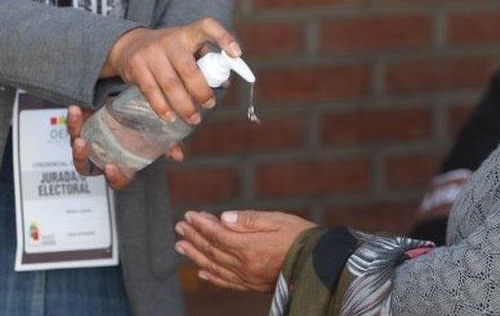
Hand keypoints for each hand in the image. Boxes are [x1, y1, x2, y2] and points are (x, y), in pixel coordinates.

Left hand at [67, 104, 187, 189]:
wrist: (129, 106)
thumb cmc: (143, 126)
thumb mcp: (155, 136)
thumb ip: (167, 146)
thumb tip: (179, 156)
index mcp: (120, 164)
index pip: (116, 180)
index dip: (113, 177)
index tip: (112, 166)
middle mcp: (101, 157)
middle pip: (86, 167)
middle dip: (81, 157)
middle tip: (83, 143)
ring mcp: (89, 143)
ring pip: (76, 145)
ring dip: (74, 132)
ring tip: (76, 117)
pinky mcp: (81, 127)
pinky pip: (73, 127)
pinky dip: (73, 119)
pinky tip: (76, 108)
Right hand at [102, 17, 240, 124]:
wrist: (129, 45)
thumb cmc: (170, 51)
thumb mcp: (187, 48)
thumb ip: (206, 62)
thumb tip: (225, 83)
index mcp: (188, 33)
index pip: (207, 27)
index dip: (223, 38)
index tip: (237, 54)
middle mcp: (170, 40)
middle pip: (189, 69)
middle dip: (202, 92)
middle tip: (210, 105)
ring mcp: (151, 53)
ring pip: (171, 84)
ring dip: (185, 106)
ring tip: (194, 118)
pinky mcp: (136, 67)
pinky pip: (152, 91)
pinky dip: (163, 107)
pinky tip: (171, 117)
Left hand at [174, 210, 314, 291]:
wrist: (320, 263)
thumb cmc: (301, 236)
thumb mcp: (278, 220)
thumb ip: (249, 220)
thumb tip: (223, 218)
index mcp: (250, 247)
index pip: (218, 234)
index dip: (202, 225)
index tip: (190, 215)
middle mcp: (246, 265)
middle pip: (213, 250)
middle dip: (194, 237)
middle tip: (179, 227)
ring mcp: (248, 277)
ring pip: (215, 266)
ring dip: (195, 255)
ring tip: (181, 245)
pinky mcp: (253, 285)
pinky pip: (227, 282)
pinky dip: (211, 276)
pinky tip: (200, 271)